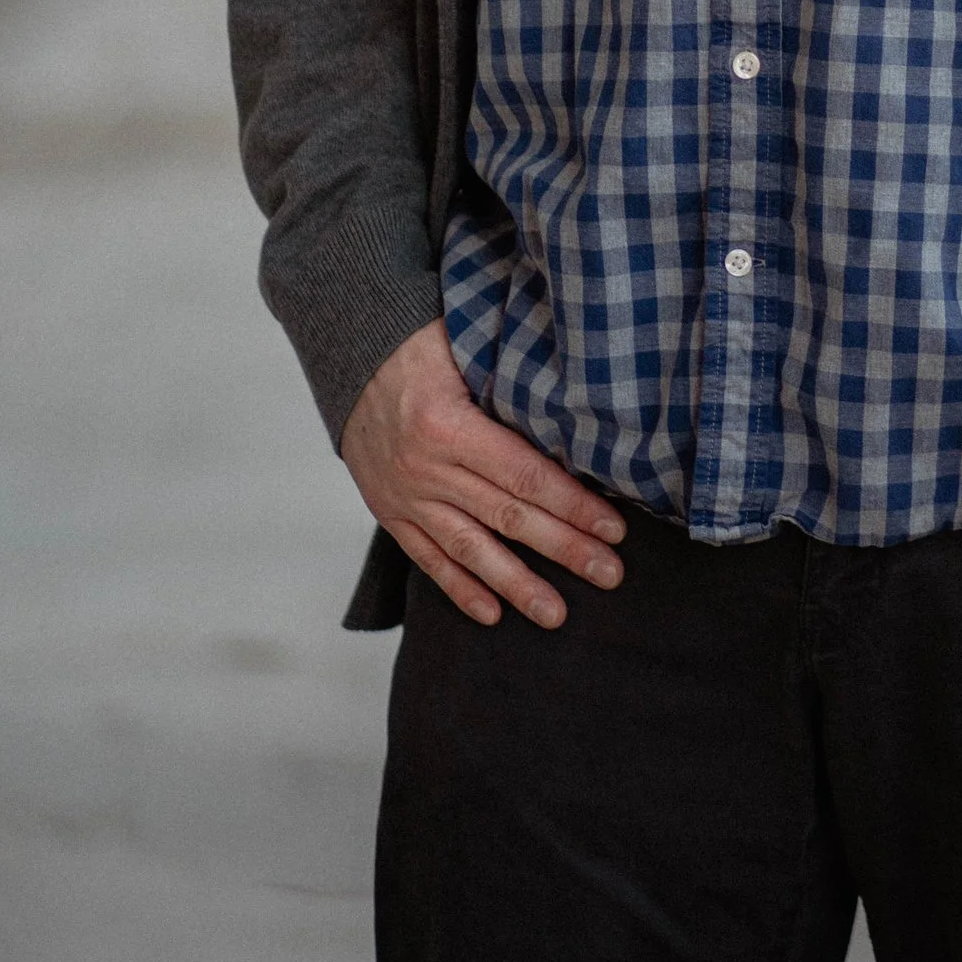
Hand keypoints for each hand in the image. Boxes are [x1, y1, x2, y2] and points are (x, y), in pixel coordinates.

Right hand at [341, 319, 625, 629]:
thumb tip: (579, 396)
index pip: (524, 475)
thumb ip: (513, 378)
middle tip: (608, 574)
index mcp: (449, 425)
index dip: (572, 504)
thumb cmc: (419, 347)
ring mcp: (406, 496)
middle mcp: (426, 468)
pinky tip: (492, 614)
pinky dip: (460, 587)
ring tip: (555, 614)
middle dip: (563, 548)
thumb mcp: (466, 346)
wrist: (349, 357)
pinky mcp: (391, 512)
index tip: (612, 528)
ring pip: (469, 549)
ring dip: (517, 584)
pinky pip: (427, 557)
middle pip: (507, 517)